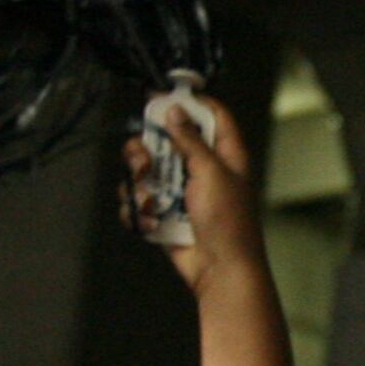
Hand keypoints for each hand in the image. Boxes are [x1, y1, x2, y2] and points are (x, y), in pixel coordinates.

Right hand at [128, 98, 266, 295]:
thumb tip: (176, 111)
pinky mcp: (163, 212)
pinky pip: (137, 199)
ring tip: (150, 199)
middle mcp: (201, 168)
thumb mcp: (211, 172)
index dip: (188, 102)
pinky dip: (138, 210)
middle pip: (164, 139)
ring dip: (139, 183)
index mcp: (225, 154)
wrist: (219, 270)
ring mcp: (180, 190)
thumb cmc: (227, 224)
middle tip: (146, 161)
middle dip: (147, 148)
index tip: (161, 96)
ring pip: (144, 169)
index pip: (211, 115)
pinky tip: (151, 221)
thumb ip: (190, 140)